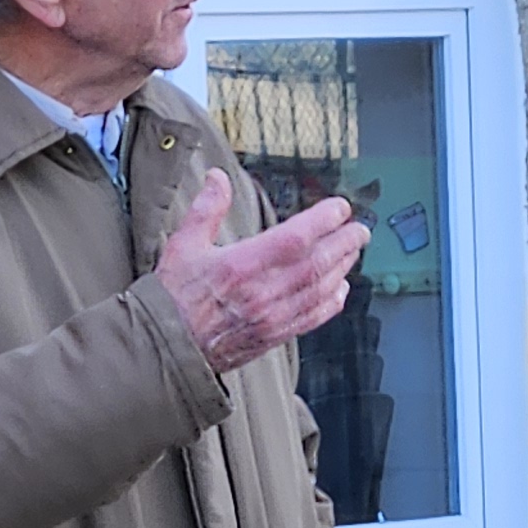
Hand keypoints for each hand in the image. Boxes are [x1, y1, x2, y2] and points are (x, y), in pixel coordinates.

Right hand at [151, 170, 365, 376]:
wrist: (166, 348)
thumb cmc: (171, 299)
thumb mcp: (183, 246)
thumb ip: (206, 209)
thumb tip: (218, 178)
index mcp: (241, 266)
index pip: (296, 238)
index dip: (324, 220)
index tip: (339, 208)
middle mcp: (262, 293)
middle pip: (318, 263)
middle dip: (345, 243)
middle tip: (360, 230)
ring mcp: (270, 317)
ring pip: (320, 290)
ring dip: (342, 268)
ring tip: (353, 252)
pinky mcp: (272, 337)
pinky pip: (311, 319)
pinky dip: (331, 303)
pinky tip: (340, 290)